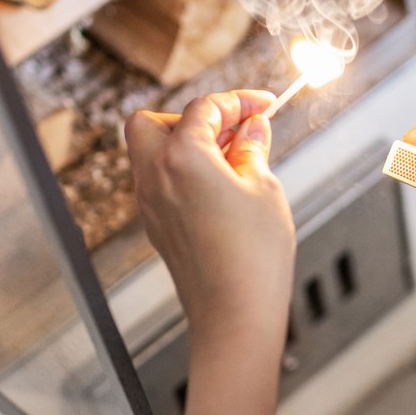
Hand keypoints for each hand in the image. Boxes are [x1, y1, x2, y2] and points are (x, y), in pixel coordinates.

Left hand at [125, 90, 295, 414]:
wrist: (234, 314)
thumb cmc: (252, 257)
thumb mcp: (264, 188)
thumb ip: (253, 148)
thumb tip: (253, 127)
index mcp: (182, 157)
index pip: (205, 107)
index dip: (239, 99)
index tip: (264, 103)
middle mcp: (156, 176)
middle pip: (153, 121)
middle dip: (193, 116)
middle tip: (234, 128)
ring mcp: (151, 203)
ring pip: (151, 152)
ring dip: (186, 144)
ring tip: (234, 159)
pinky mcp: (157, 226)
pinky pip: (160, 182)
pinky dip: (184, 172)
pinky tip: (221, 186)